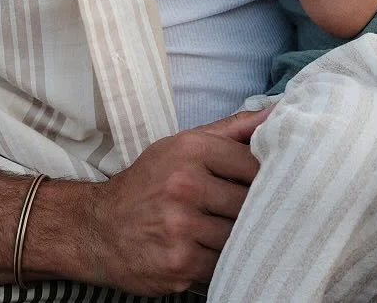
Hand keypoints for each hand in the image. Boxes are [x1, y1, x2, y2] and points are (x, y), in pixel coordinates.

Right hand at [86, 108, 268, 293]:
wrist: (99, 228)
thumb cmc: (150, 182)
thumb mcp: (184, 145)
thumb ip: (233, 129)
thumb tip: (277, 112)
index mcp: (190, 151)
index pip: (252, 163)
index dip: (265, 175)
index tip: (267, 182)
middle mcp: (185, 186)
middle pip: (248, 201)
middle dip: (255, 209)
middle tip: (255, 210)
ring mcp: (180, 228)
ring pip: (238, 235)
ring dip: (240, 238)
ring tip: (232, 231)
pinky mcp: (178, 265)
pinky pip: (222, 265)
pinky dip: (224, 261)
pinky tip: (213, 250)